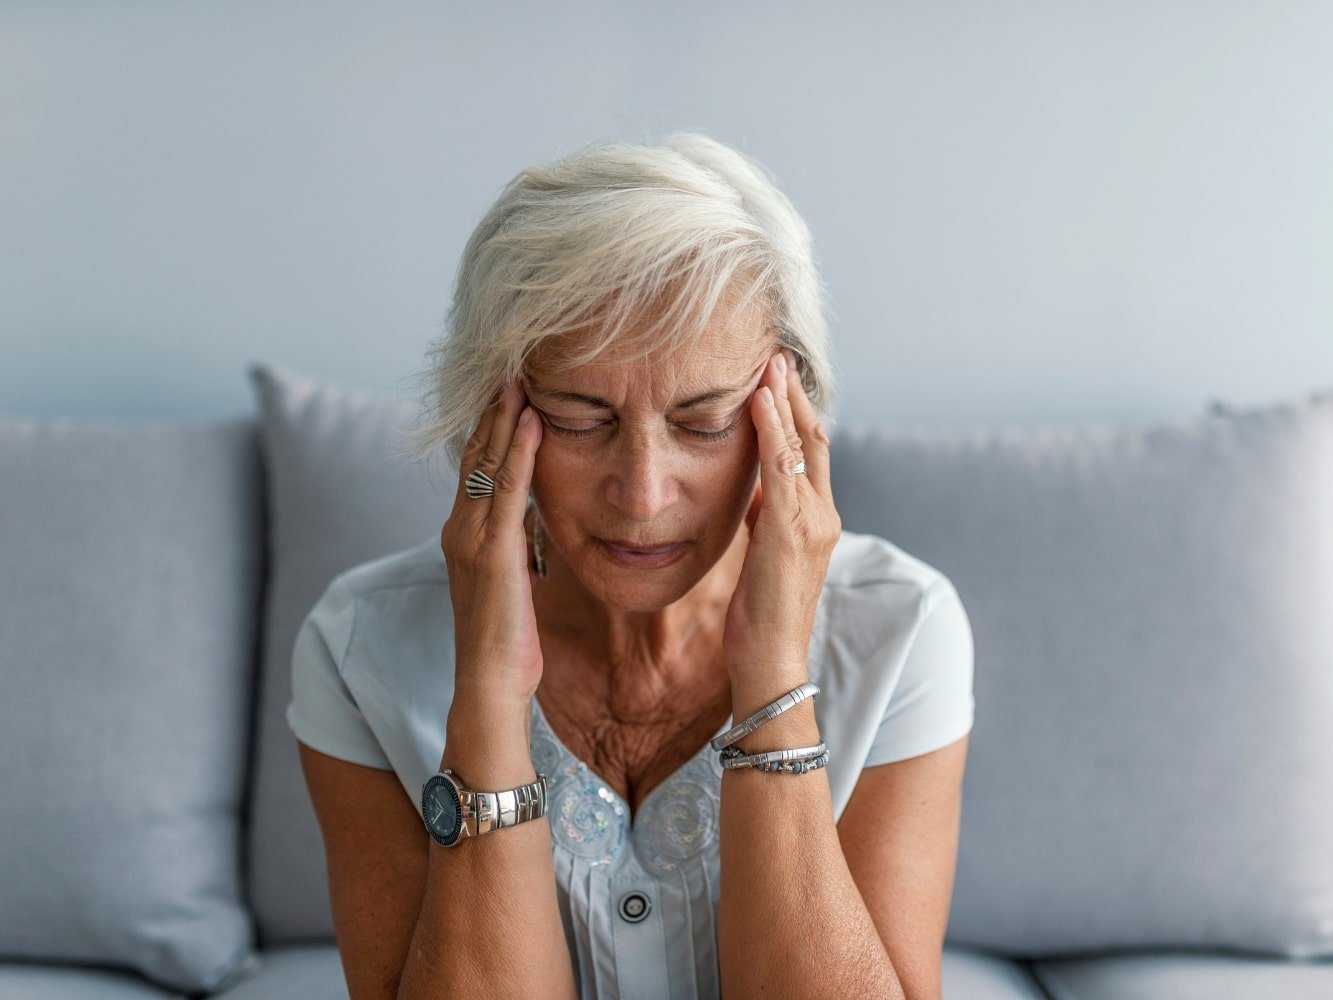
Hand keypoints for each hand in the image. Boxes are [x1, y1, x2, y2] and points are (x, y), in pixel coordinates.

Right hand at [439, 380, 544, 708]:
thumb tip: (528, 517)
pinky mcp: (491, 552)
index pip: (475, 468)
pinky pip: (508, 490)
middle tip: (511, 367)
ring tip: (520, 378)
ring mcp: (471, 538)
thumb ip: (513, 544)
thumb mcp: (511, 580)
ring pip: (488, 463)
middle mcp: (459, 528)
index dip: (489, 427)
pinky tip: (532, 421)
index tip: (507, 391)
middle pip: (476, 455)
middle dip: (493, 410)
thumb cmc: (507, 639)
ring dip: (505, 418)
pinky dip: (519, 451)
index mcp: (463, 534)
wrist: (490, 682)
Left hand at [723, 348, 839, 681]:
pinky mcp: (791, 531)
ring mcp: (813, 523)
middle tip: (778, 357)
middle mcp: (824, 516)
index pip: (812, 456)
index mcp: (817, 522)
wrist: (771, 663)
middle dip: (796, 396)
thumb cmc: (761, 617)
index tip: (778, 381)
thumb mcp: (762, 557)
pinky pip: (783, 468)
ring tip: (770, 364)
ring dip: (784, 401)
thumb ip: (765, 521)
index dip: (797, 415)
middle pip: (816, 440)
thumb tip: (754, 492)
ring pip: (803, 446)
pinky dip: (772, 430)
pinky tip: (759, 401)